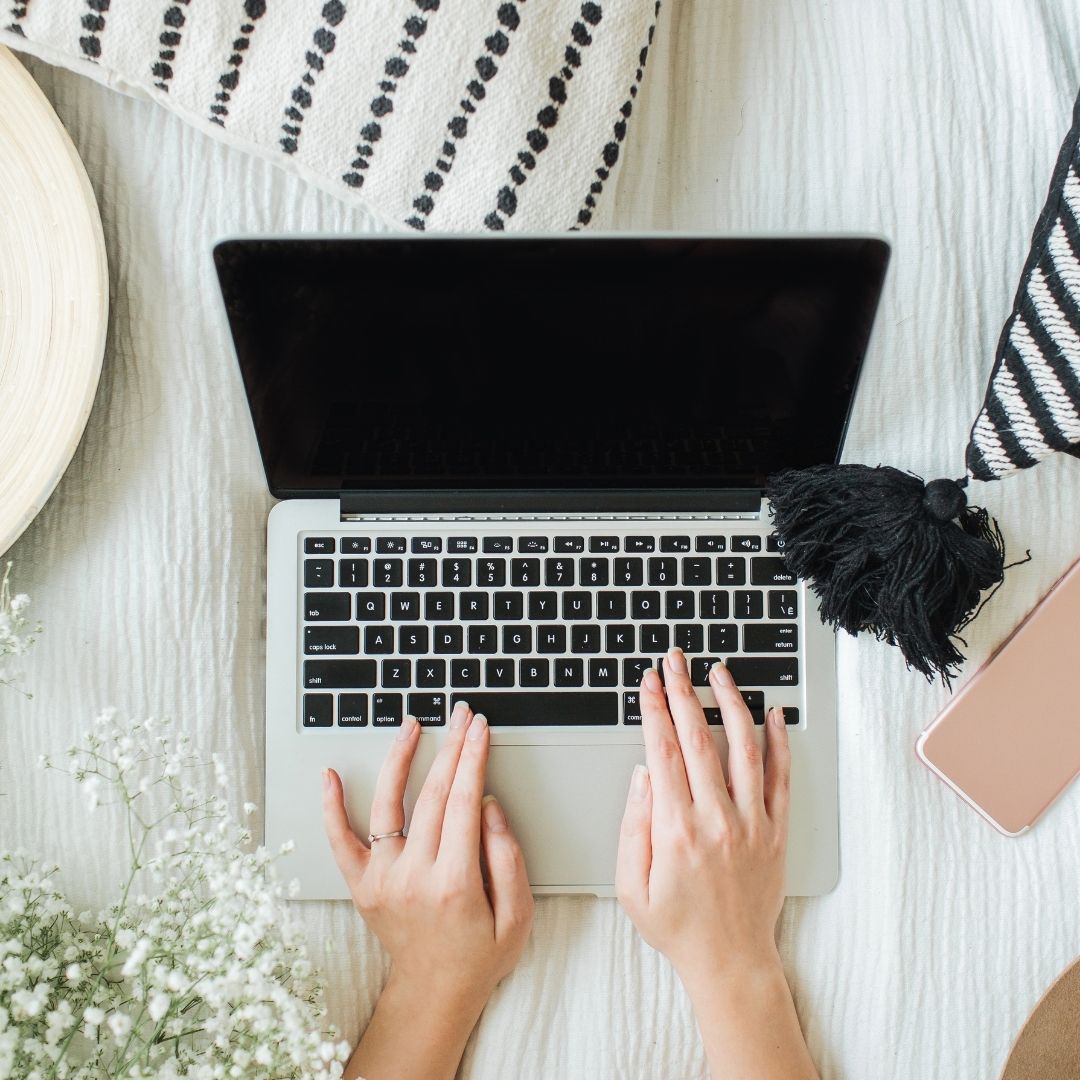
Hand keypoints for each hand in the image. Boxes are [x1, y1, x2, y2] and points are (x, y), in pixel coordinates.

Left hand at [323, 702, 532, 1079]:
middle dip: (451, 748)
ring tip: (412, 726)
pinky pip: (340, 840)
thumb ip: (508, 858)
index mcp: (455, 883)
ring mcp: (382, 880)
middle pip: (431, 796)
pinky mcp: (361, 885)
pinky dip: (331, 806)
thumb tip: (488, 805)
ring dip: (399, 759)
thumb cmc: (481, 955)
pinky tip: (330, 774)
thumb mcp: (518, 916)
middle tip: (461, 716)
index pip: (463, 802)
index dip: (473, 759)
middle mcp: (413, 877)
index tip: (479, 729)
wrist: (435, 993)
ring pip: (387, 805)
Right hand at [617, 647, 816, 1079]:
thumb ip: (633, 826)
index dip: (654, 710)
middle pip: (699, 738)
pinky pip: (781, 779)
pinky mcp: (775, 832)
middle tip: (676, 661)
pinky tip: (772, 714)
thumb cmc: (676, 926)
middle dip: (684, 692)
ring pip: (744, 748)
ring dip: (731, 704)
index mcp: (675, 830)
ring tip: (720, 673)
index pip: (663, 752)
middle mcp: (716, 820)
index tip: (649, 682)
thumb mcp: (630, 886)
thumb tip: (643, 774)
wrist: (729, 961)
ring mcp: (751, 824)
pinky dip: (778, 743)